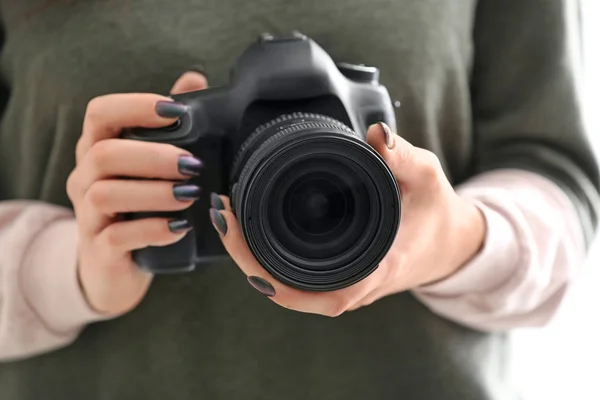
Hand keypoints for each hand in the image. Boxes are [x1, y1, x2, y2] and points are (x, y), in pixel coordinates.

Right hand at [66, 71, 207, 314]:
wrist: (112, 265)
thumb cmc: (137, 205)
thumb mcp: (147, 165)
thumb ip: (167, 124)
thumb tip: (194, 80)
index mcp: (97, 149)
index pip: (100, 112)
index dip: (136, 106)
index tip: (176, 111)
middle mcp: (85, 178)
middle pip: (104, 153)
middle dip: (153, 155)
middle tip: (193, 164)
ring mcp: (87, 215)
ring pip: (106, 194)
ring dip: (155, 192)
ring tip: (191, 195)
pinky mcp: (99, 248)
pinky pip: (118, 236)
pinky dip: (153, 230)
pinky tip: (180, 227)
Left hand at [209, 123, 485, 315]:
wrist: (452, 244)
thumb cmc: (438, 215)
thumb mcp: (427, 177)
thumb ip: (403, 156)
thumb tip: (377, 132)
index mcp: (370, 272)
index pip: (306, 290)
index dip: (262, 269)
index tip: (236, 228)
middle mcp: (352, 287)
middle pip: (282, 290)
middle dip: (244, 257)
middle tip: (221, 213)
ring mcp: (343, 285)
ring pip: (284, 287)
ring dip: (251, 259)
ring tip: (228, 219)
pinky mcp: (339, 276)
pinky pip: (295, 278)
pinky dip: (268, 260)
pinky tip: (251, 232)